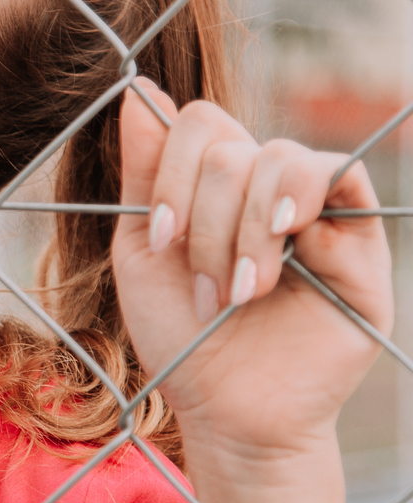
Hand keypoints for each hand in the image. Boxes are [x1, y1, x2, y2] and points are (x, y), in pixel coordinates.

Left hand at [111, 83, 392, 465]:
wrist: (229, 412)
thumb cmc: (183, 338)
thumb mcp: (143, 251)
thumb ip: (143, 172)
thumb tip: (142, 90)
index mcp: (216, 184)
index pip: (200, 123)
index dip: (173, 172)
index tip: (162, 239)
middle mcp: (267, 188)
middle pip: (234, 147)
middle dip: (207, 224)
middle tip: (210, 292)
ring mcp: (316, 209)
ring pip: (283, 158)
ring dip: (250, 228)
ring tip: (244, 292)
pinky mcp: (361, 240)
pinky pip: (342, 179)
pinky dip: (303, 209)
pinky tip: (288, 250)